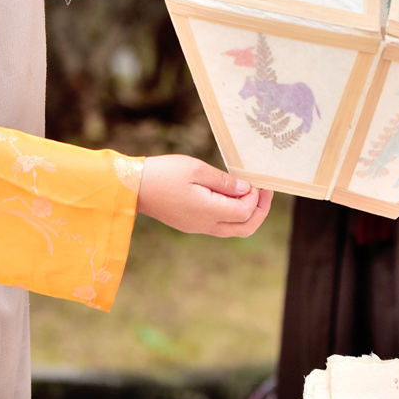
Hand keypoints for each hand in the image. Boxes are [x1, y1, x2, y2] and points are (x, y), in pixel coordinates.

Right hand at [136, 155, 272, 237]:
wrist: (133, 188)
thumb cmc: (163, 173)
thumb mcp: (195, 168)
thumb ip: (223, 180)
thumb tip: (246, 188)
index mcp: (209, 211)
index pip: (245, 210)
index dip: (256, 196)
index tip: (255, 179)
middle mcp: (206, 225)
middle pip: (246, 228)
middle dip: (260, 211)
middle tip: (265, 192)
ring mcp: (198, 227)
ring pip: (234, 230)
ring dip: (248, 215)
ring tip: (252, 194)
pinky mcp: (191, 224)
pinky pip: (221, 226)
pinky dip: (233, 214)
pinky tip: (230, 196)